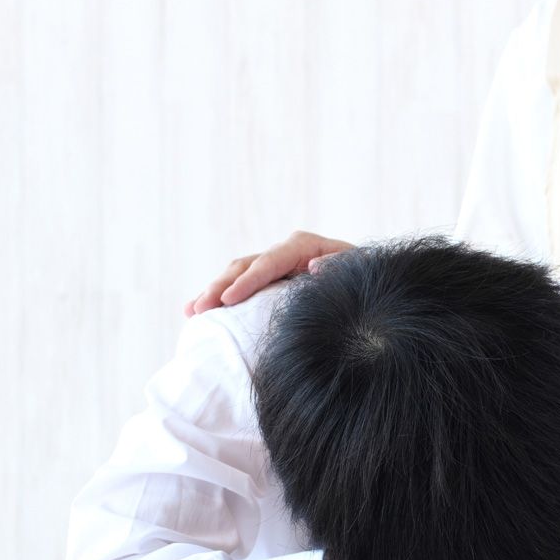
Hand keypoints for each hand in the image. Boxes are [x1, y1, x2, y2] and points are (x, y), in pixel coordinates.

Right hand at [183, 230, 354, 315]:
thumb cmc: (365, 278)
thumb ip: (343, 265)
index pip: (270, 261)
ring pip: (236, 274)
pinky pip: (238, 287)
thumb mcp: (361, 270)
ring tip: (192, 311)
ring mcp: (274, 267)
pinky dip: (218, 298)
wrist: (366, 284)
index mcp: (303, 246)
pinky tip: (194, 312)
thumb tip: (316, 266)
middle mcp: (284, 253)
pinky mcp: (268, 283)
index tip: (228, 299)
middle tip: (200, 309)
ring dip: (213, 292)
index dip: (248, 280)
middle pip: (245, 266)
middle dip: (220, 286)